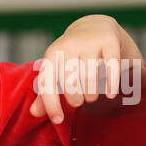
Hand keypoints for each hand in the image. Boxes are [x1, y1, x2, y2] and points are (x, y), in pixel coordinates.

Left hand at [29, 15, 145, 122]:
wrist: (95, 26)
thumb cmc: (73, 55)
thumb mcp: (57, 69)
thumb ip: (46, 92)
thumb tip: (34, 113)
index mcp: (52, 53)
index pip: (48, 81)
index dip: (51, 103)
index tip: (58, 120)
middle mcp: (69, 45)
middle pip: (70, 83)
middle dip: (75, 99)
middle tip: (79, 101)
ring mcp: (90, 42)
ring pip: (90, 78)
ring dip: (92, 95)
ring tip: (91, 96)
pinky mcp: (109, 41)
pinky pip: (111, 67)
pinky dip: (111, 84)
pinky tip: (110, 94)